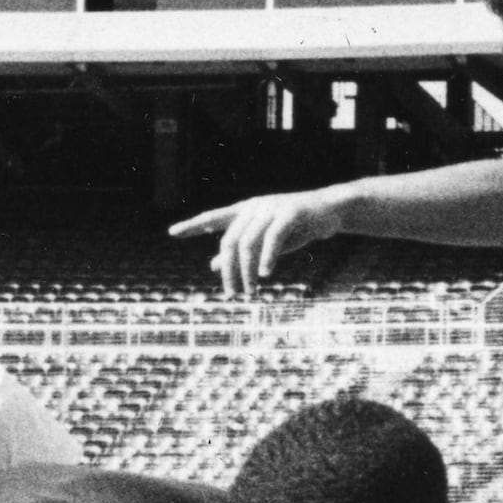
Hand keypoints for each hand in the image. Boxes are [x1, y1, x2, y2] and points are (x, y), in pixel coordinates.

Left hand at [169, 190, 335, 294]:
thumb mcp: (264, 240)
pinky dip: (267, 258)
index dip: (193, 224)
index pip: (214, 217)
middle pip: (230, 241)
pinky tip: (265, 275)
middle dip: (228, 271)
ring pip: (249, 243)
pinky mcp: (291, 213)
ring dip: (247, 272)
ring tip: (250, 292)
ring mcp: (272, 208)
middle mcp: (254, 207)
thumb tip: (213, 266)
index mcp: (245, 210)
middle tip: (231, 295)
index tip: (172, 232)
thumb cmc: (295, 226)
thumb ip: (241, 251)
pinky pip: (273, 238)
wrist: (329, 210)